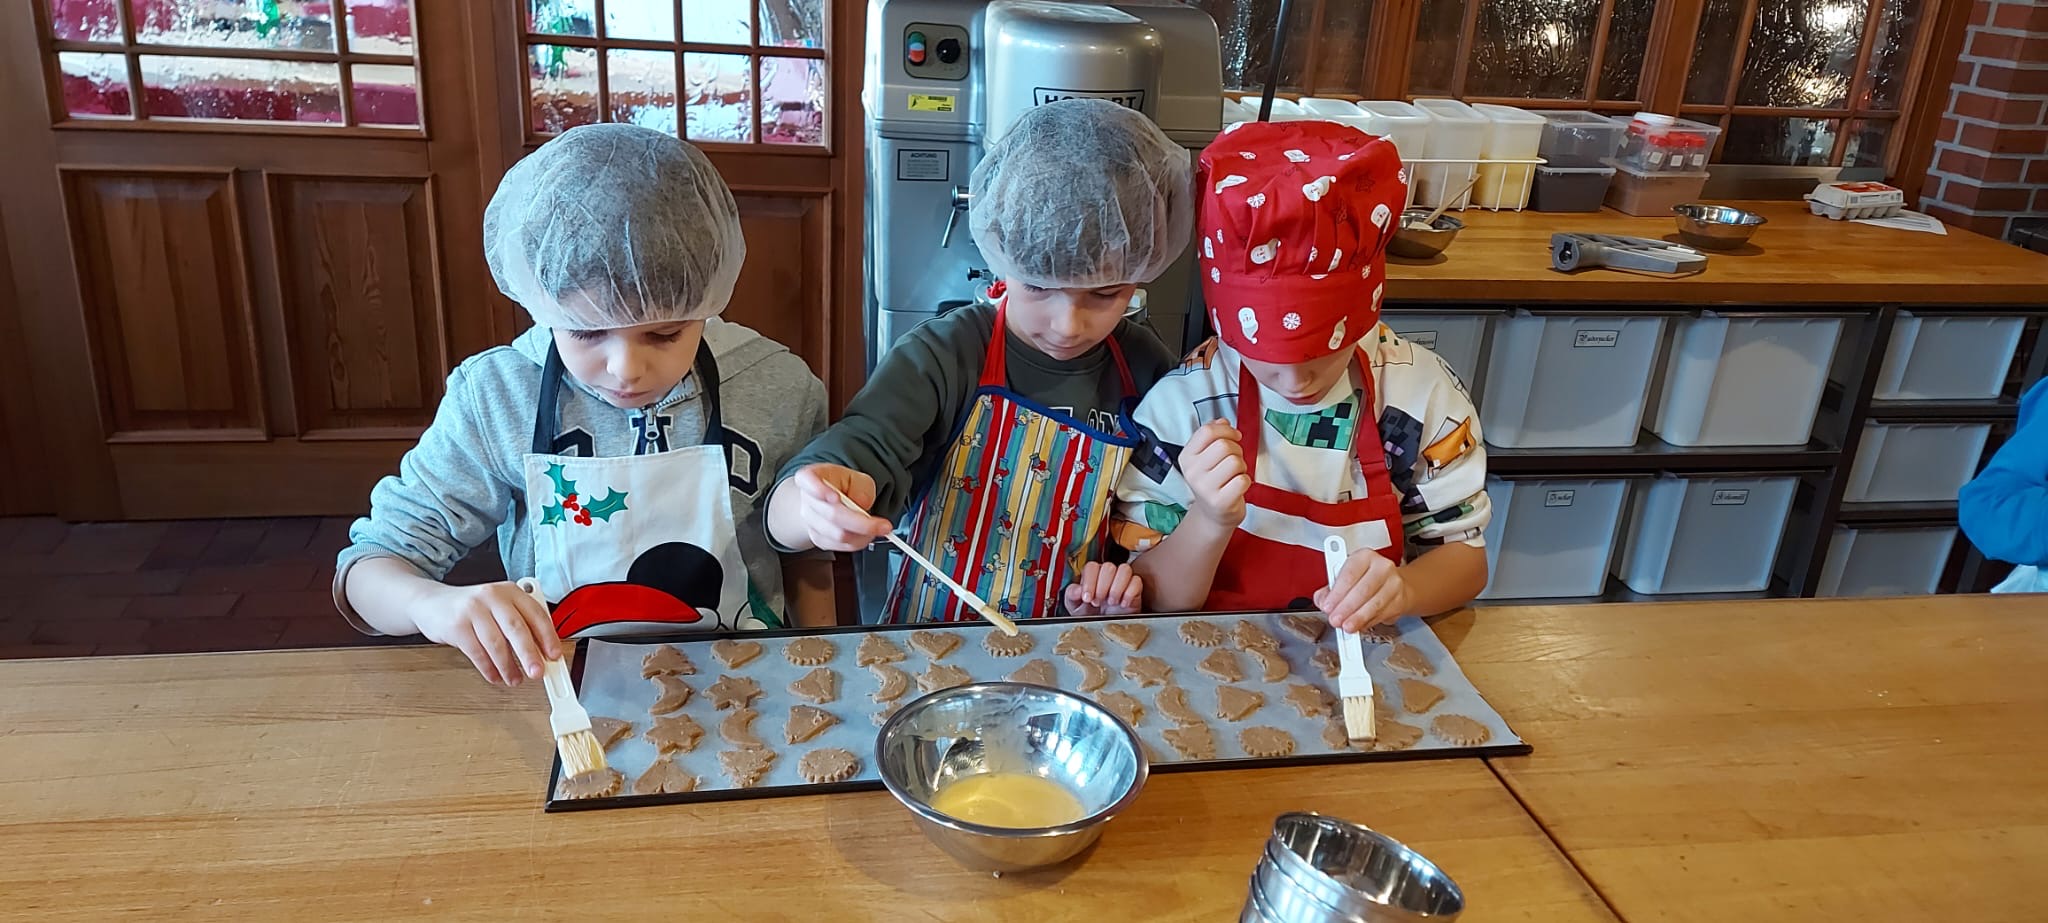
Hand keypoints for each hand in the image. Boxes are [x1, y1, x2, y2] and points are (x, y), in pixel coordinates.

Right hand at [412, 581, 562, 686]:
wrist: (431, 602)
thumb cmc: (472, 608)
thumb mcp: (499, 607)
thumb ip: (520, 624)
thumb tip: (541, 652)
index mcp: (510, 591)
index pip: (536, 614)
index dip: (548, 637)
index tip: (554, 655)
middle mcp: (493, 596)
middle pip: (516, 629)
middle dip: (529, 654)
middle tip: (538, 672)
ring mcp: (473, 610)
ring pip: (496, 643)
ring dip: (508, 667)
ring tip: (514, 679)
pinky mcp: (456, 625)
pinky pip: (477, 652)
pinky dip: (488, 668)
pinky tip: (494, 676)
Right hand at [790, 464, 893, 551]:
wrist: (829, 500)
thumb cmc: (842, 486)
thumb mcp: (856, 477)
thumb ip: (861, 487)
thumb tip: (861, 504)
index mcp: (809, 478)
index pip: (807, 481)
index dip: (819, 490)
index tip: (835, 497)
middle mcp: (807, 500)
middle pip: (831, 515)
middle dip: (862, 523)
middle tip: (883, 525)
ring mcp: (810, 522)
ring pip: (838, 535)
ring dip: (863, 534)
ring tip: (877, 527)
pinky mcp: (818, 539)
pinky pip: (841, 546)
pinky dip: (858, 542)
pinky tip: (866, 534)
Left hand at [1064, 562, 1143, 615]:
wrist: (1108, 631)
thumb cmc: (1092, 616)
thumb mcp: (1075, 608)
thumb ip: (1071, 596)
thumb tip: (1076, 589)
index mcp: (1092, 576)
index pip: (1091, 566)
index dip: (1089, 581)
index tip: (1087, 598)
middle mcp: (1108, 575)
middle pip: (1108, 566)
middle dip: (1102, 587)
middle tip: (1098, 602)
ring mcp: (1123, 580)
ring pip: (1125, 569)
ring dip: (1117, 587)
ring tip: (1111, 602)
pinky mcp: (1135, 589)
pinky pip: (1136, 581)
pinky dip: (1129, 593)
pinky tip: (1123, 604)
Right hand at [1181, 420, 1249, 527]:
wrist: (1213, 514)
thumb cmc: (1214, 482)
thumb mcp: (1206, 457)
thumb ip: (1213, 436)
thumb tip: (1222, 420)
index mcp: (1187, 457)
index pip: (1207, 431)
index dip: (1226, 430)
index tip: (1234, 436)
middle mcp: (1192, 472)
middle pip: (1223, 445)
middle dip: (1236, 450)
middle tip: (1235, 460)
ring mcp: (1205, 488)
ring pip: (1235, 461)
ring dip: (1241, 466)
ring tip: (1234, 474)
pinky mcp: (1220, 501)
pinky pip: (1243, 480)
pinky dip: (1246, 481)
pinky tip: (1237, 487)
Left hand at [1313, 551, 1410, 632]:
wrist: (1393, 584)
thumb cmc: (1365, 579)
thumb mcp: (1344, 577)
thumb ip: (1329, 589)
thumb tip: (1322, 600)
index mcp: (1364, 556)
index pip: (1349, 575)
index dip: (1336, 594)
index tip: (1327, 606)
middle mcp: (1382, 567)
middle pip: (1362, 590)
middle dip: (1346, 608)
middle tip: (1335, 619)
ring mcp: (1394, 584)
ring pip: (1374, 604)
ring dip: (1358, 618)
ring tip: (1346, 626)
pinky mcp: (1400, 600)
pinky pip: (1382, 614)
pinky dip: (1368, 623)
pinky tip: (1359, 626)